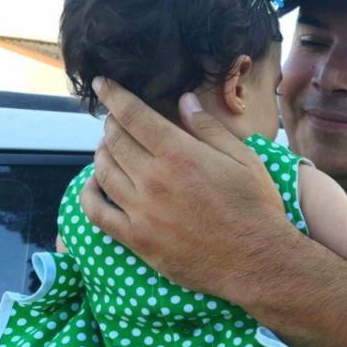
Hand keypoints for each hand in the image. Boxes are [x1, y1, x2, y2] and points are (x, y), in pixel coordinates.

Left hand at [80, 79, 291, 297]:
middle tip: (118, 122)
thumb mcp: (244, 160)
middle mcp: (153, 179)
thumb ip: (209, 129)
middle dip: (112, 124)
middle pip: (114, 140)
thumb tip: (184, 100)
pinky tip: (94, 185)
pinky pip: (96, 212)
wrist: (258, 261)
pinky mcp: (137, 239)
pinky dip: (88, 193)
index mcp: (180, 155)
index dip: (115, 96)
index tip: (104, 85)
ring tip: (110, 149)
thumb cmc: (257, 208)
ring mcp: (141, 211)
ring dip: (102, 153)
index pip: (133, 115)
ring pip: (102, 171)